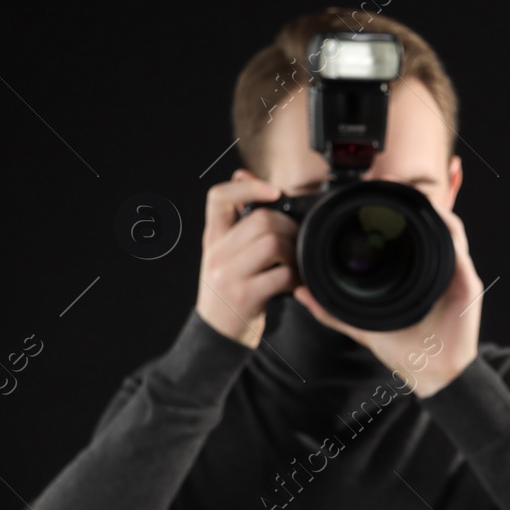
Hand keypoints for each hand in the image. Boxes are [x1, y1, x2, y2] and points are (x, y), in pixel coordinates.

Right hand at [195, 168, 298, 347]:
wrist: (217, 334)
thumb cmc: (229, 290)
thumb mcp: (226, 254)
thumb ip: (236, 221)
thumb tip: (243, 175)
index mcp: (212, 239)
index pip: (218, 198)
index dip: (247, 186)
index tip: (272, 190)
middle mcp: (216, 253)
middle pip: (260, 219)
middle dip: (288, 227)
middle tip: (296, 241)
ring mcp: (229, 275)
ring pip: (273, 243)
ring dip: (294, 252)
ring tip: (294, 263)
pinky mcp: (246, 295)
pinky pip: (282, 274)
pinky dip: (296, 277)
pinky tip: (294, 283)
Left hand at [292, 203, 483, 397]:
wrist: (433, 374)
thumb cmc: (406, 351)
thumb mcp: (362, 325)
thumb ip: (333, 311)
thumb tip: (302, 294)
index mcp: (414, 276)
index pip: (406, 234)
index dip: (391, 210)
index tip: (370, 194)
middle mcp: (436, 270)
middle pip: (429, 224)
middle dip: (412, 200)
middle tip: (388, 181)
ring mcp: (453, 274)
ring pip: (448, 229)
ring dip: (432, 208)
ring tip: (411, 192)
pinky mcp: (466, 283)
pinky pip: (459, 249)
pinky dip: (449, 230)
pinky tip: (436, 217)